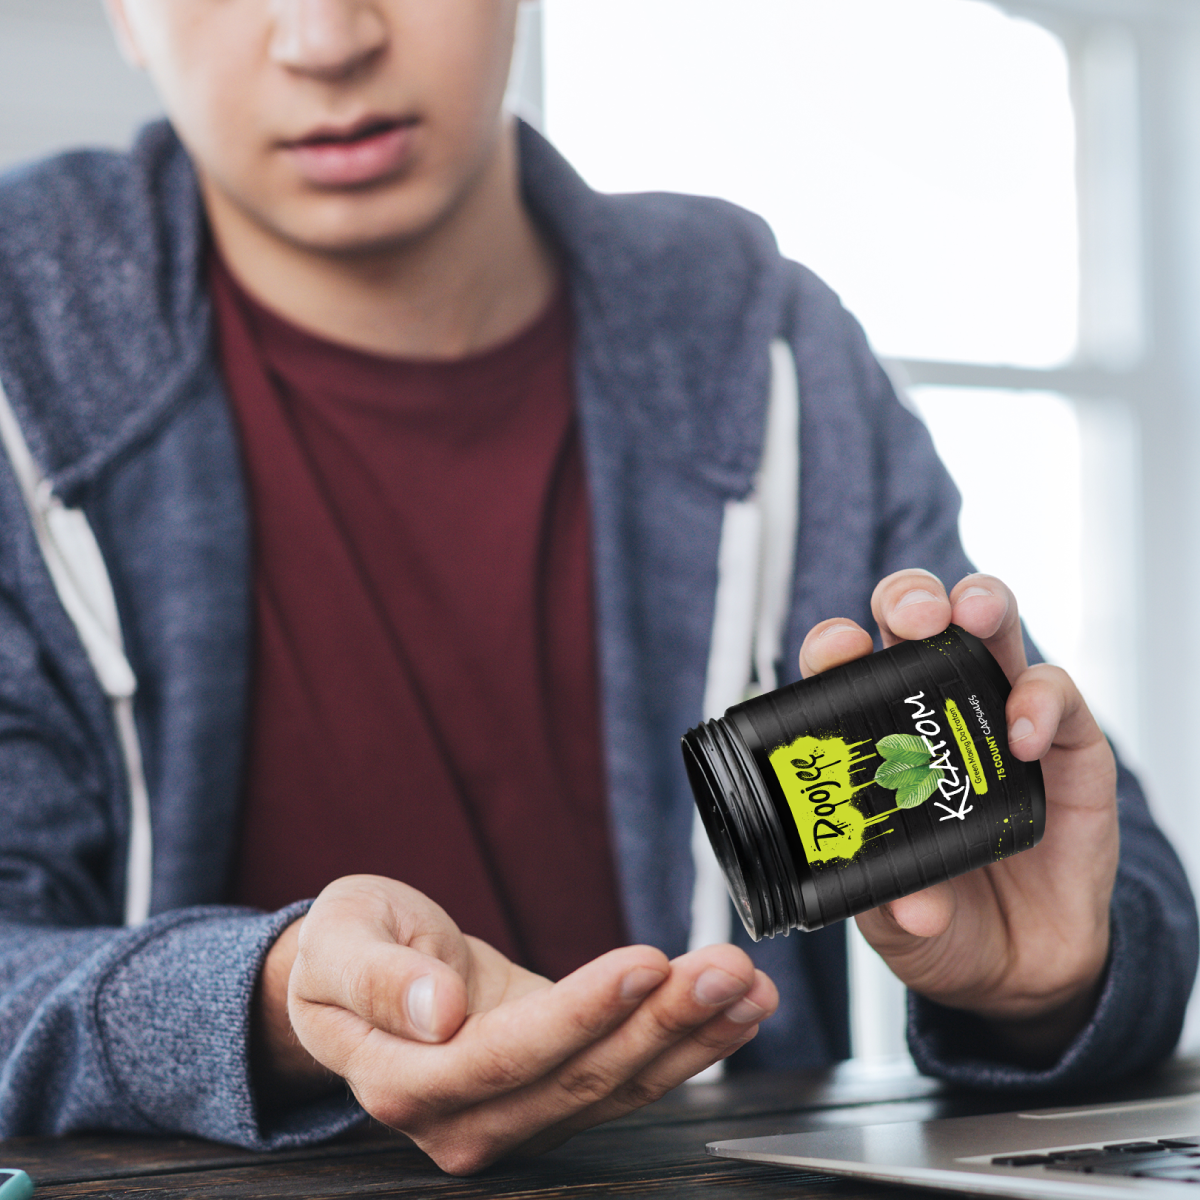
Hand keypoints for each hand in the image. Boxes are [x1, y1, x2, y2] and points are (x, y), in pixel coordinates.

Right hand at [255, 875, 776, 1173]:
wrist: (362, 972)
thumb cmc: (344, 949)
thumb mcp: (341, 940)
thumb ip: (379, 979)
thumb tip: (435, 1012)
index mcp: (406, 1079)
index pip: (508, 1057)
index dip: (581, 1015)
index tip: (642, 966)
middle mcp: (464, 1117)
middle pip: (580, 1077)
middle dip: (662, 1022)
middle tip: (726, 968)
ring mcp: (513, 1114)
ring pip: (616, 1085)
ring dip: (691, 1036)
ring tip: (748, 986)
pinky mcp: (551, 1092)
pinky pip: (623, 1075)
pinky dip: (682, 1043)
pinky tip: (731, 1011)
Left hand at [800, 569, 1116, 1064]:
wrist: (1019, 962)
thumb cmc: (941, 918)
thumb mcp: (893, 920)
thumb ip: (893, 902)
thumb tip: (910, 905)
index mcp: (872, 736)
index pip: (843, 670)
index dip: (834, 647)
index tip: (834, 652)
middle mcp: (929, 711)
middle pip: (913, 622)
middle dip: (909, 599)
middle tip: (911, 618)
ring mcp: (996, 716)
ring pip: (989, 627)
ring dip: (978, 605)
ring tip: (969, 618)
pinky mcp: (1062, 742)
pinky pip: (1055, 694)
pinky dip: (1040, 700)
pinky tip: (1022, 734)